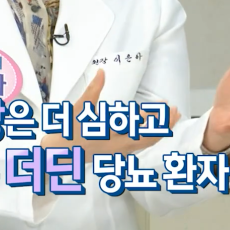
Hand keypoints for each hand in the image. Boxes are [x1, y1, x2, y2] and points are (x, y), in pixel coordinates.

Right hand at [41, 68, 179, 162]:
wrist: (55, 156)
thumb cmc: (66, 135)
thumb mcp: (78, 110)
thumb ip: (92, 91)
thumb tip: (101, 72)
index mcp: (113, 137)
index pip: (143, 129)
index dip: (158, 118)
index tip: (167, 106)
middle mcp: (118, 147)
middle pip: (149, 139)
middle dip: (164, 125)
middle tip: (174, 111)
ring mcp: (116, 152)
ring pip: (143, 143)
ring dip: (156, 129)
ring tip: (163, 115)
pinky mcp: (113, 152)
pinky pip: (136, 145)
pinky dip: (146, 134)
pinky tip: (145, 125)